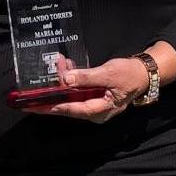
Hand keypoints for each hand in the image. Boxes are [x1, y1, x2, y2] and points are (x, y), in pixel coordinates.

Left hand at [36, 54, 151, 123]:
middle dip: (53, 93)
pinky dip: (71, 79)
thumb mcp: (109, 74)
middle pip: (69, 104)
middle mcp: (95, 111)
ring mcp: (93, 104)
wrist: (143, 72)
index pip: (73, 110)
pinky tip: (66, 66)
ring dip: (63, 81)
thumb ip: (87, 77)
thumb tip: (66, 79)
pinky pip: (77, 89)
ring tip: (58, 63)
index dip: (55, 106)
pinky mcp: (92, 95)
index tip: (38, 104)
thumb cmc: (130, 75)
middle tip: (32, 92)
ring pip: (72, 95)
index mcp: (100, 111)